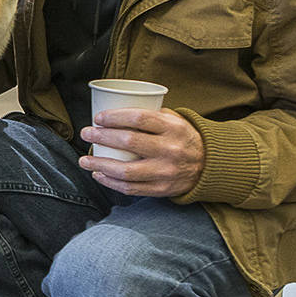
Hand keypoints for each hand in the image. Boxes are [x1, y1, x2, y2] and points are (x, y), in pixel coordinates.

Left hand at [79, 107, 204, 196]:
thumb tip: (117, 107)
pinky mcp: (161, 189)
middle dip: (102, 137)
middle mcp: (170, 150)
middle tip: (86, 133)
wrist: (210, 166)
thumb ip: (152, 114)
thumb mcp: (176, 120)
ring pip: (126, 170)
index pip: (139, 119)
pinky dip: (110, 182)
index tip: (98, 118)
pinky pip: (130, 188)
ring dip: (100, 164)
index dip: (115, 117)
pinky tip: (98, 174)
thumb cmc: (183, 138)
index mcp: (173, 128)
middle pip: (129, 142)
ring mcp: (165, 172)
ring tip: (84, 159)